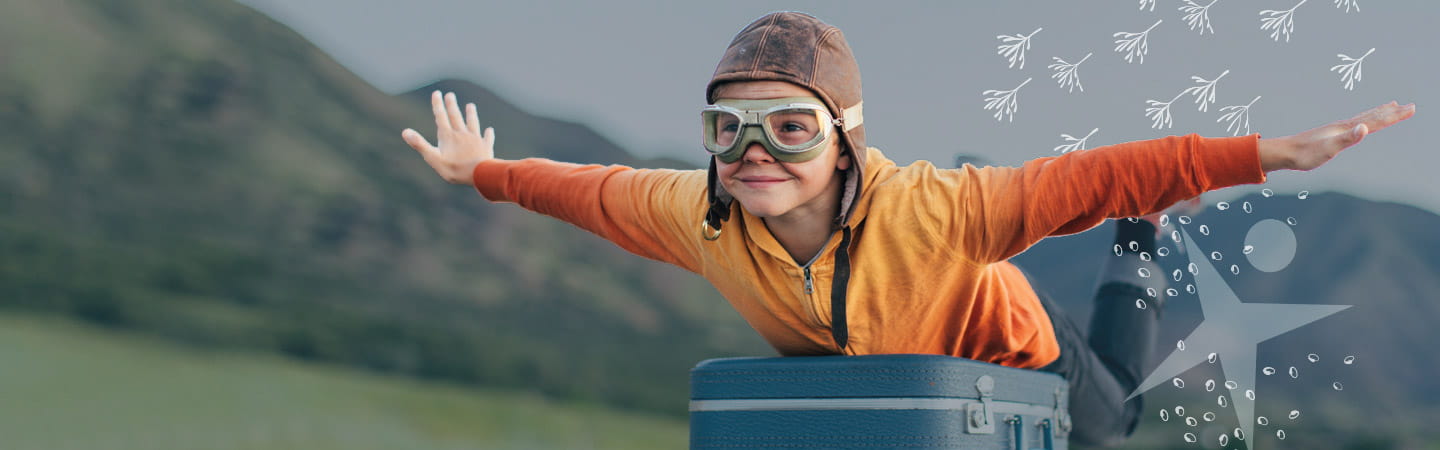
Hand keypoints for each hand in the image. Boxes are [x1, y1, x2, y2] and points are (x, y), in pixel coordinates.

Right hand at [403, 90, 495, 184]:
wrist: (479, 175)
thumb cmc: (454, 169)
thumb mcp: (433, 158)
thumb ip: (419, 144)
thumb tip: (405, 132)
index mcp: (448, 136)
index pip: (441, 117)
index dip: (438, 105)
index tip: (437, 93)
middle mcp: (462, 134)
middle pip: (456, 116)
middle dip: (452, 105)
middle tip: (450, 94)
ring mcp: (475, 139)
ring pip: (472, 123)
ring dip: (471, 114)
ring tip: (470, 105)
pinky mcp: (486, 147)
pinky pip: (487, 138)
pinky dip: (488, 134)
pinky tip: (489, 130)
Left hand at [1259, 101, 1414, 171]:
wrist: (1286, 152)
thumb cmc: (1306, 154)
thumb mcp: (1329, 149)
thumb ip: (1347, 139)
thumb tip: (1364, 128)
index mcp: (1347, 128)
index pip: (1376, 120)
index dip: (1394, 115)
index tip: (1411, 108)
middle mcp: (1344, 126)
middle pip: (1373, 116)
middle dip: (1392, 112)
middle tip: (1410, 106)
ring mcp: (1338, 129)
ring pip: (1365, 118)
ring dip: (1380, 112)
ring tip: (1391, 106)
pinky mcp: (1331, 134)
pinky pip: (1354, 124)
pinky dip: (1365, 120)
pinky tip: (1362, 123)